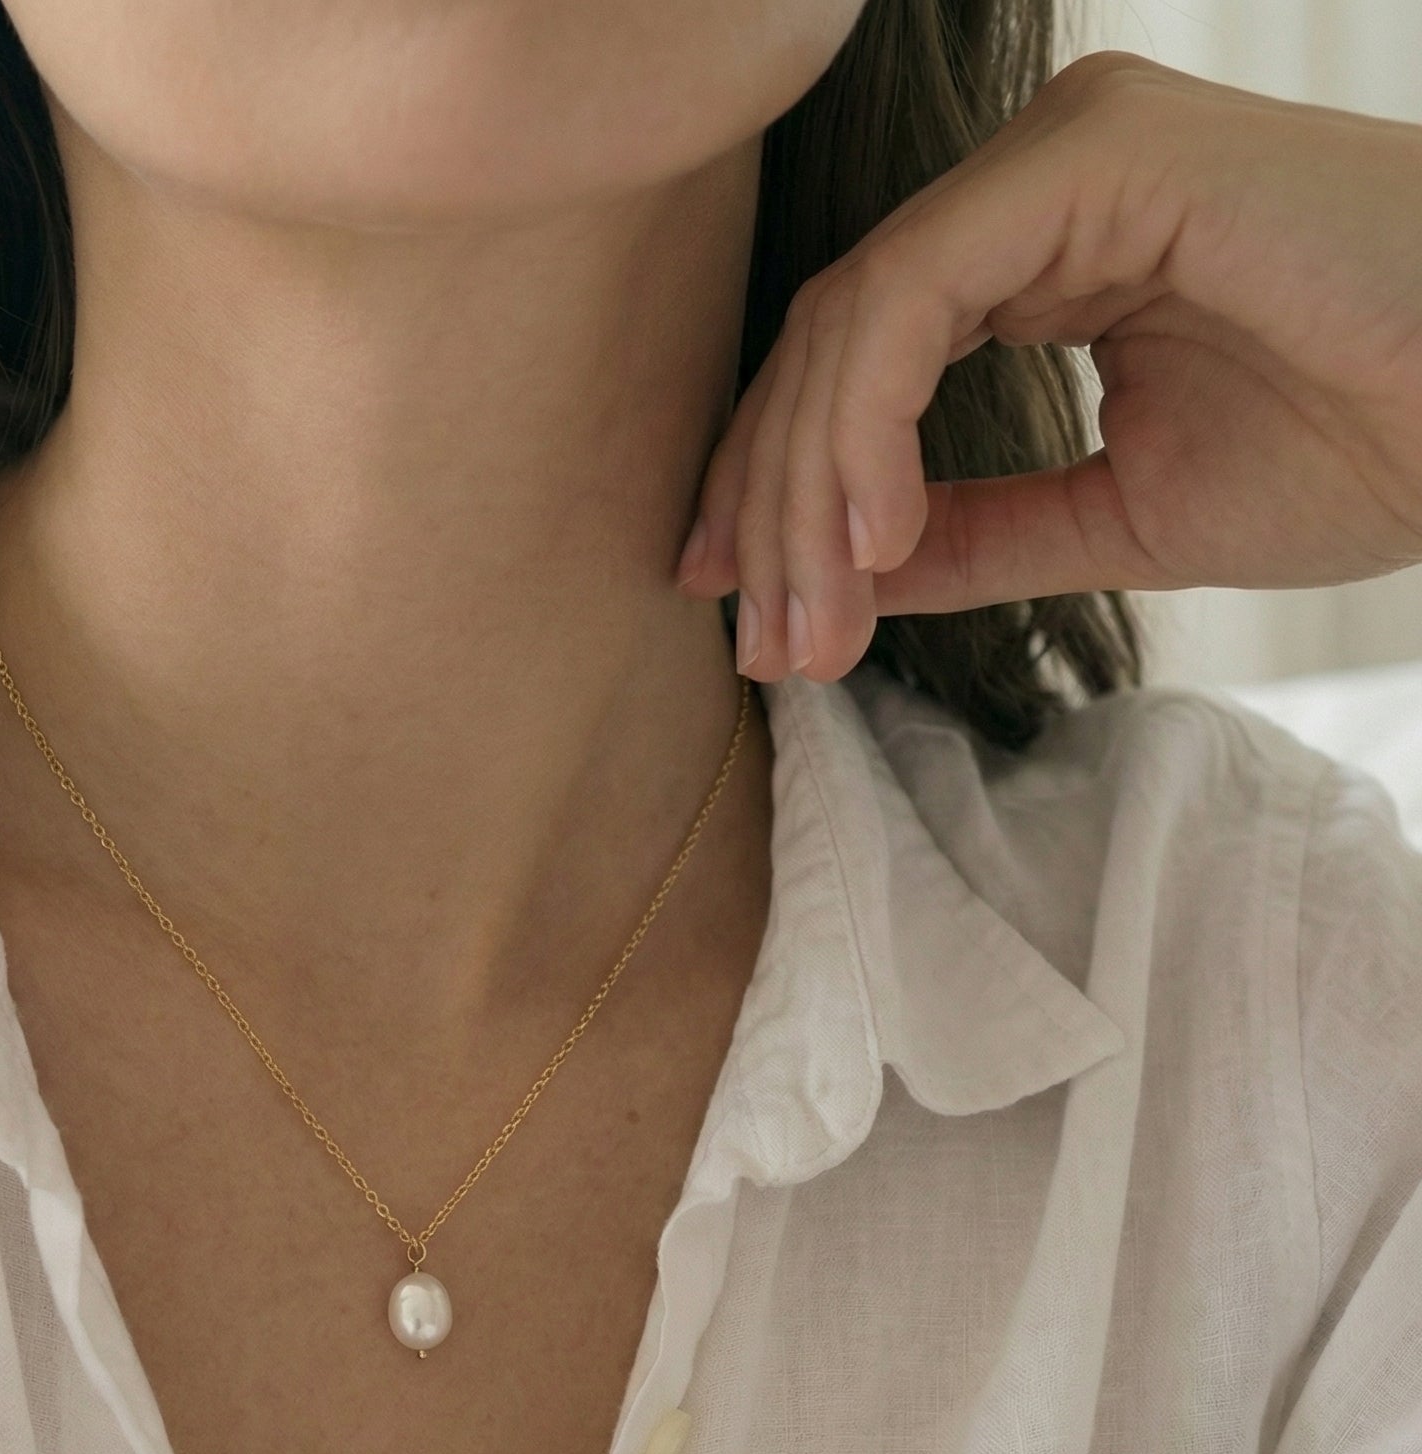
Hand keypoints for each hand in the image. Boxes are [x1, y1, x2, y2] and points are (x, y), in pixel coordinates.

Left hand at [675, 51, 1421, 682]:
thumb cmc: (1370, 440)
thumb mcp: (1120, 515)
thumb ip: (976, 532)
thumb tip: (848, 576)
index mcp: (1045, 242)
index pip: (856, 360)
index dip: (779, 491)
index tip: (747, 614)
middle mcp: (1040, 178)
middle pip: (833, 344)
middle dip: (775, 513)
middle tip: (767, 649)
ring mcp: (1066, 151)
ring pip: (853, 322)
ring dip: (807, 494)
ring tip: (813, 626)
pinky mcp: (1100, 152)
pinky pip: (913, 294)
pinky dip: (867, 426)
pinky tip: (870, 540)